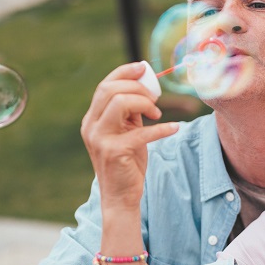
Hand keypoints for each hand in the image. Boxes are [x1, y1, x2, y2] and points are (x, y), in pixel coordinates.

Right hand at [81, 62, 179, 209]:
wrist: (120, 196)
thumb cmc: (127, 162)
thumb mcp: (125, 132)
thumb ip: (129, 112)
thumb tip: (145, 87)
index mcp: (91, 119)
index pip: (104, 86)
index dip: (124, 73)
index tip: (143, 67)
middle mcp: (91, 127)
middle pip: (110, 90)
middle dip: (137, 88)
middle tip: (155, 100)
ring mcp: (100, 139)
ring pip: (119, 103)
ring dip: (144, 103)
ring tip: (158, 114)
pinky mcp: (115, 152)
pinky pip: (142, 132)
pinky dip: (162, 128)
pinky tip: (174, 128)